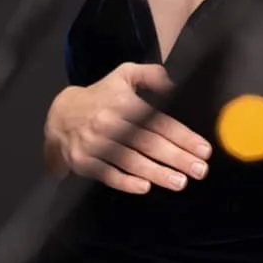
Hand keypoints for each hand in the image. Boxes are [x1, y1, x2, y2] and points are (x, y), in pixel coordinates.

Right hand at [43, 62, 211, 193]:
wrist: (60, 115)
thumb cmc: (101, 96)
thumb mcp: (124, 75)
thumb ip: (151, 75)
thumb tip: (174, 83)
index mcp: (122, 102)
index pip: (158, 121)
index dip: (182, 136)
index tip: (203, 149)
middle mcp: (108, 122)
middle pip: (147, 143)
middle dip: (177, 158)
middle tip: (199, 170)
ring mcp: (94, 143)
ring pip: (129, 160)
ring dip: (157, 173)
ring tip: (179, 182)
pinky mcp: (84, 161)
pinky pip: (107, 174)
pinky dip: (126, 182)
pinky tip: (145, 187)